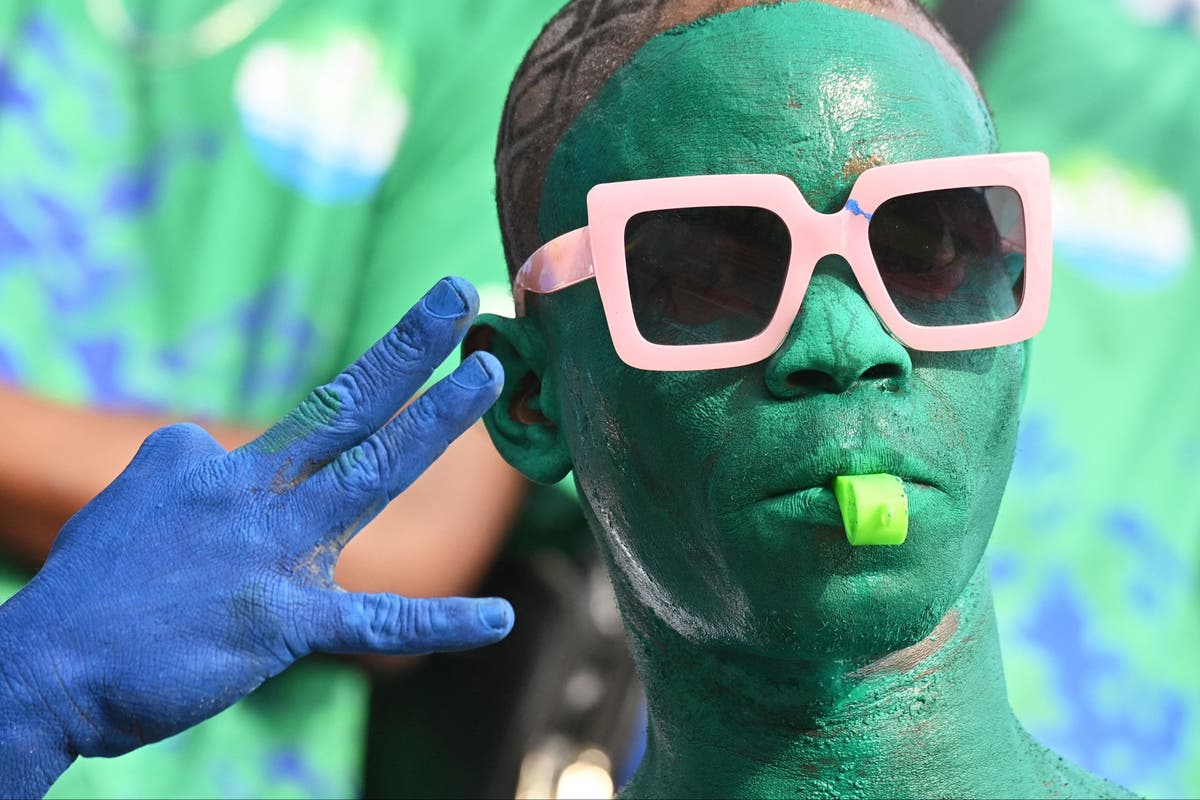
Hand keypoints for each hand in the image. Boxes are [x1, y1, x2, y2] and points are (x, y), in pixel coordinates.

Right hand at [0, 277, 511, 795]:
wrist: (49, 666)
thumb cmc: (99, 584)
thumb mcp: (141, 499)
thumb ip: (193, 467)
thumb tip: (215, 449)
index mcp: (229, 470)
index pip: (321, 411)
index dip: (388, 360)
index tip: (436, 318)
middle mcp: (258, 497)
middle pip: (347, 408)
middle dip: (410, 348)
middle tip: (464, 295)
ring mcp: (275, 555)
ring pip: (369, 475)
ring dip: (433, 421)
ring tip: (488, 376)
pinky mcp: (285, 625)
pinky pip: (378, 621)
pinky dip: (443, 621)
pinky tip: (499, 615)